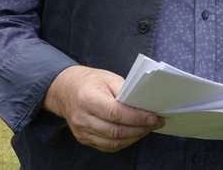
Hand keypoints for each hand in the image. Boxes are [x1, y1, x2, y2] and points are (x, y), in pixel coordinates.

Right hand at [43, 65, 164, 151]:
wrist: (65, 90)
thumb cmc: (90, 81)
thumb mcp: (108, 77)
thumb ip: (125, 90)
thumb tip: (144, 104)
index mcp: (88, 99)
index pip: (116, 113)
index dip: (138, 117)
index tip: (155, 117)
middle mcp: (82, 118)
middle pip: (115, 131)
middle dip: (140, 129)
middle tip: (156, 123)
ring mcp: (81, 131)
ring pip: (113, 142)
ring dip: (134, 137)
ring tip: (148, 128)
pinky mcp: (84, 139)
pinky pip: (107, 146)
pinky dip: (124, 142)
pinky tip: (135, 134)